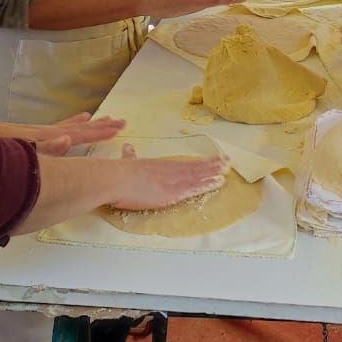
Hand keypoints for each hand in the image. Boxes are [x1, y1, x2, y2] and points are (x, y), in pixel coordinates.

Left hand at [0, 113, 125, 155]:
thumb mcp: (20, 150)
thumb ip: (44, 148)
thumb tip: (68, 139)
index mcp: (46, 138)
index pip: (79, 134)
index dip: (99, 132)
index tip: (118, 128)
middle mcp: (44, 133)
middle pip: (78, 128)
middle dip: (99, 126)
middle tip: (119, 121)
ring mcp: (35, 133)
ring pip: (67, 127)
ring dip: (84, 125)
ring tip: (97, 118)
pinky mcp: (25, 136)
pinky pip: (53, 129)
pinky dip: (64, 127)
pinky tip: (65, 132)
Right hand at [107, 148, 225, 210]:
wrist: (114, 179)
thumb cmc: (118, 172)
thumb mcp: (128, 161)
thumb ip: (130, 156)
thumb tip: (128, 148)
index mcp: (160, 166)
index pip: (184, 164)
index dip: (198, 162)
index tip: (210, 160)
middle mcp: (169, 171)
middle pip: (195, 167)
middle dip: (212, 165)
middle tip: (227, 161)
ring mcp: (171, 181)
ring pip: (197, 175)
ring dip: (213, 173)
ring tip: (227, 170)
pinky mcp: (170, 193)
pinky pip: (193, 188)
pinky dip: (206, 185)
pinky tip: (216, 183)